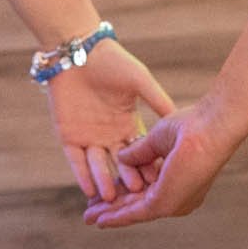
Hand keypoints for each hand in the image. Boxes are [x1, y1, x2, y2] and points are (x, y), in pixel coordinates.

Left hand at [44, 37, 173, 203]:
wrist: (79, 51)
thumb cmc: (112, 61)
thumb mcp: (140, 81)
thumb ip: (157, 100)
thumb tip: (179, 119)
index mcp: (128, 124)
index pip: (140, 151)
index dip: (147, 166)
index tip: (157, 181)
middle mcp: (110, 135)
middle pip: (121, 164)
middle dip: (129, 179)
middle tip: (137, 195)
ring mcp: (89, 137)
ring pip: (99, 166)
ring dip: (105, 182)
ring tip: (112, 198)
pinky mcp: (68, 137)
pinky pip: (76, 160)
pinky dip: (82, 175)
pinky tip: (89, 190)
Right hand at [83, 95, 236, 227]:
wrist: (209, 127)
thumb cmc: (193, 127)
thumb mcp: (157, 140)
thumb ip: (139, 153)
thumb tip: (120, 158)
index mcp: (180, 181)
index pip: (146, 189)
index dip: (123, 190)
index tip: (105, 191)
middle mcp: (179, 197)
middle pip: (138, 205)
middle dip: (113, 208)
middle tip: (91, 212)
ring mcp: (173, 202)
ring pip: (134, 211)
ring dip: (110, 215)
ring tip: (88, 217)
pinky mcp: (165, 203)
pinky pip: (135, 213)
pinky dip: (116, 217)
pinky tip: (101, 219)